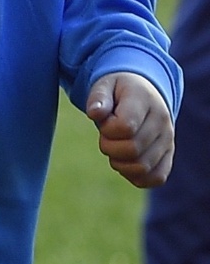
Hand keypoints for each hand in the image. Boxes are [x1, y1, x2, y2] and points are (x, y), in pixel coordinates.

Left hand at [86, 72, 174, 187]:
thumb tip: (94, 113)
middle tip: (107, 136)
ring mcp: (168, 141)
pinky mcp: (169, 157)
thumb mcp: (104, 85)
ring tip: (116, 147)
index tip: (105, 120)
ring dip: (120, 163)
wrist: (143, 94)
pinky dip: (136, 176)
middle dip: (109, 147)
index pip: (126, 127)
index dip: (108, 129)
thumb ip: (98, 98)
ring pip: (142, 167)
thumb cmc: (119, 91)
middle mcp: (162, 121)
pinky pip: (156, 178)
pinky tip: (126, 162)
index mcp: (145, 100)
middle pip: (133, 150)